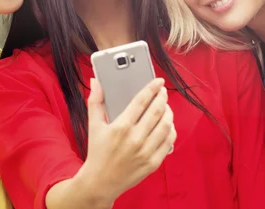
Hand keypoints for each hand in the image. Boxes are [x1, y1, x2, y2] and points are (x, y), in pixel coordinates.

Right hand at [79, 77, 176, 203]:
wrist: (100, 182)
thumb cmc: (97, 152)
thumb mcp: (94, 126)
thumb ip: (95, 102)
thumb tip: (96, 82)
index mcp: (120, 127)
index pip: (141, 101)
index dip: (152, 88)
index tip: (159, 81)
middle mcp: (135, 139)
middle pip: (157, 111)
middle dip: (162, 97)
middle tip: (162, 91)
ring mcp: (146, 152)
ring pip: (166, 125)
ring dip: (169, 112)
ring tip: (165, 106)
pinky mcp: (153, 163)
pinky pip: (169, 142)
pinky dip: (171, 130)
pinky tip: (167, 124)